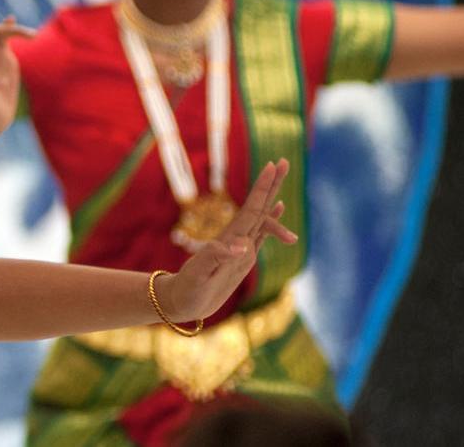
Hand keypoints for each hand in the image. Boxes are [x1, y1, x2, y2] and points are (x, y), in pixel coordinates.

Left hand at [162, 159, 298, 319]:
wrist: (180, 303)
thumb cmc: (187, 290)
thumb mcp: (198, 275)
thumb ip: (216, 257)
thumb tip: (242, 245)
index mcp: (230, 239)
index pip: (252, 209)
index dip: (262, 189)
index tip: (271, 166)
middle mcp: (236, 238)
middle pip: (258, 206)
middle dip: (271, 185)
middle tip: (283, 161)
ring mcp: (240, 247)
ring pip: (261, 217)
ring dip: (272, 197)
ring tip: (283, 176)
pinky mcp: (242, 258)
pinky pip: (261, 234)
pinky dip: (272, 220)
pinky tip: (279, 208)